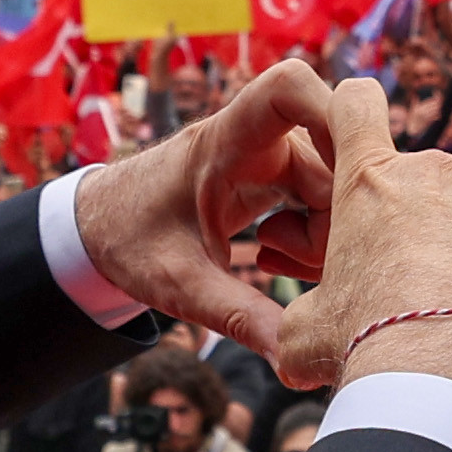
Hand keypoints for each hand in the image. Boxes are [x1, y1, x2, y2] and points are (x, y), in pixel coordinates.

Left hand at [66, 62, 357, 345]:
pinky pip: (325, 202)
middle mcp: (259, 140)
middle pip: (335, 161)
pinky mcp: (279, 180)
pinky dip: (316, 237)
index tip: (350, 173)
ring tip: (274, 268)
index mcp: (226, 143)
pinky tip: (276, 263)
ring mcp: (273, 159)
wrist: (101, 228)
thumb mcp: (181, 287)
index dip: (333, 113)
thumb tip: (296, 361)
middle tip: (298, 273)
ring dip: (325, 236)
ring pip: (337, 187)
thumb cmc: (129, 240)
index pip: (289, 89)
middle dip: (337, 221)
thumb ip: (239, 318)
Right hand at [264, 108, 451, 414]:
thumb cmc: (367, 346)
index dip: (358, 114)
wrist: (443, 369)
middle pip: (427, 180)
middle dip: (427, 223)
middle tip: (427, 287)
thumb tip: (290, 346)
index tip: (364, 138)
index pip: (356, 104)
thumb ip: (302, 317)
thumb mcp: (306, 333)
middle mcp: (431, 168)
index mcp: (368, 182)